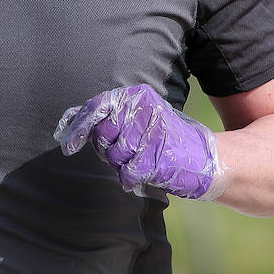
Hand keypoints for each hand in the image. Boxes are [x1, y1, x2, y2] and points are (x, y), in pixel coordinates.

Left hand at [56, 84, 227, 199]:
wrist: (205, 158)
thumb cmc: (164, 139)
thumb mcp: (137, 119)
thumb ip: (105, 116)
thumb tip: (68, 118)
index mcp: (137, 96)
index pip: (97, 107)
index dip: (78, 127)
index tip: (67, 147)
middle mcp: (143, 109)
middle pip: (102, 135)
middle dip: (108, 150)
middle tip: (128, 152)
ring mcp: (151, 132)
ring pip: (113, 156)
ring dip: (122, 165)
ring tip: (142, 160)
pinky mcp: (157, 156)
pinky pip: (126, 173)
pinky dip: (131, 178)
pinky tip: (145, 172)